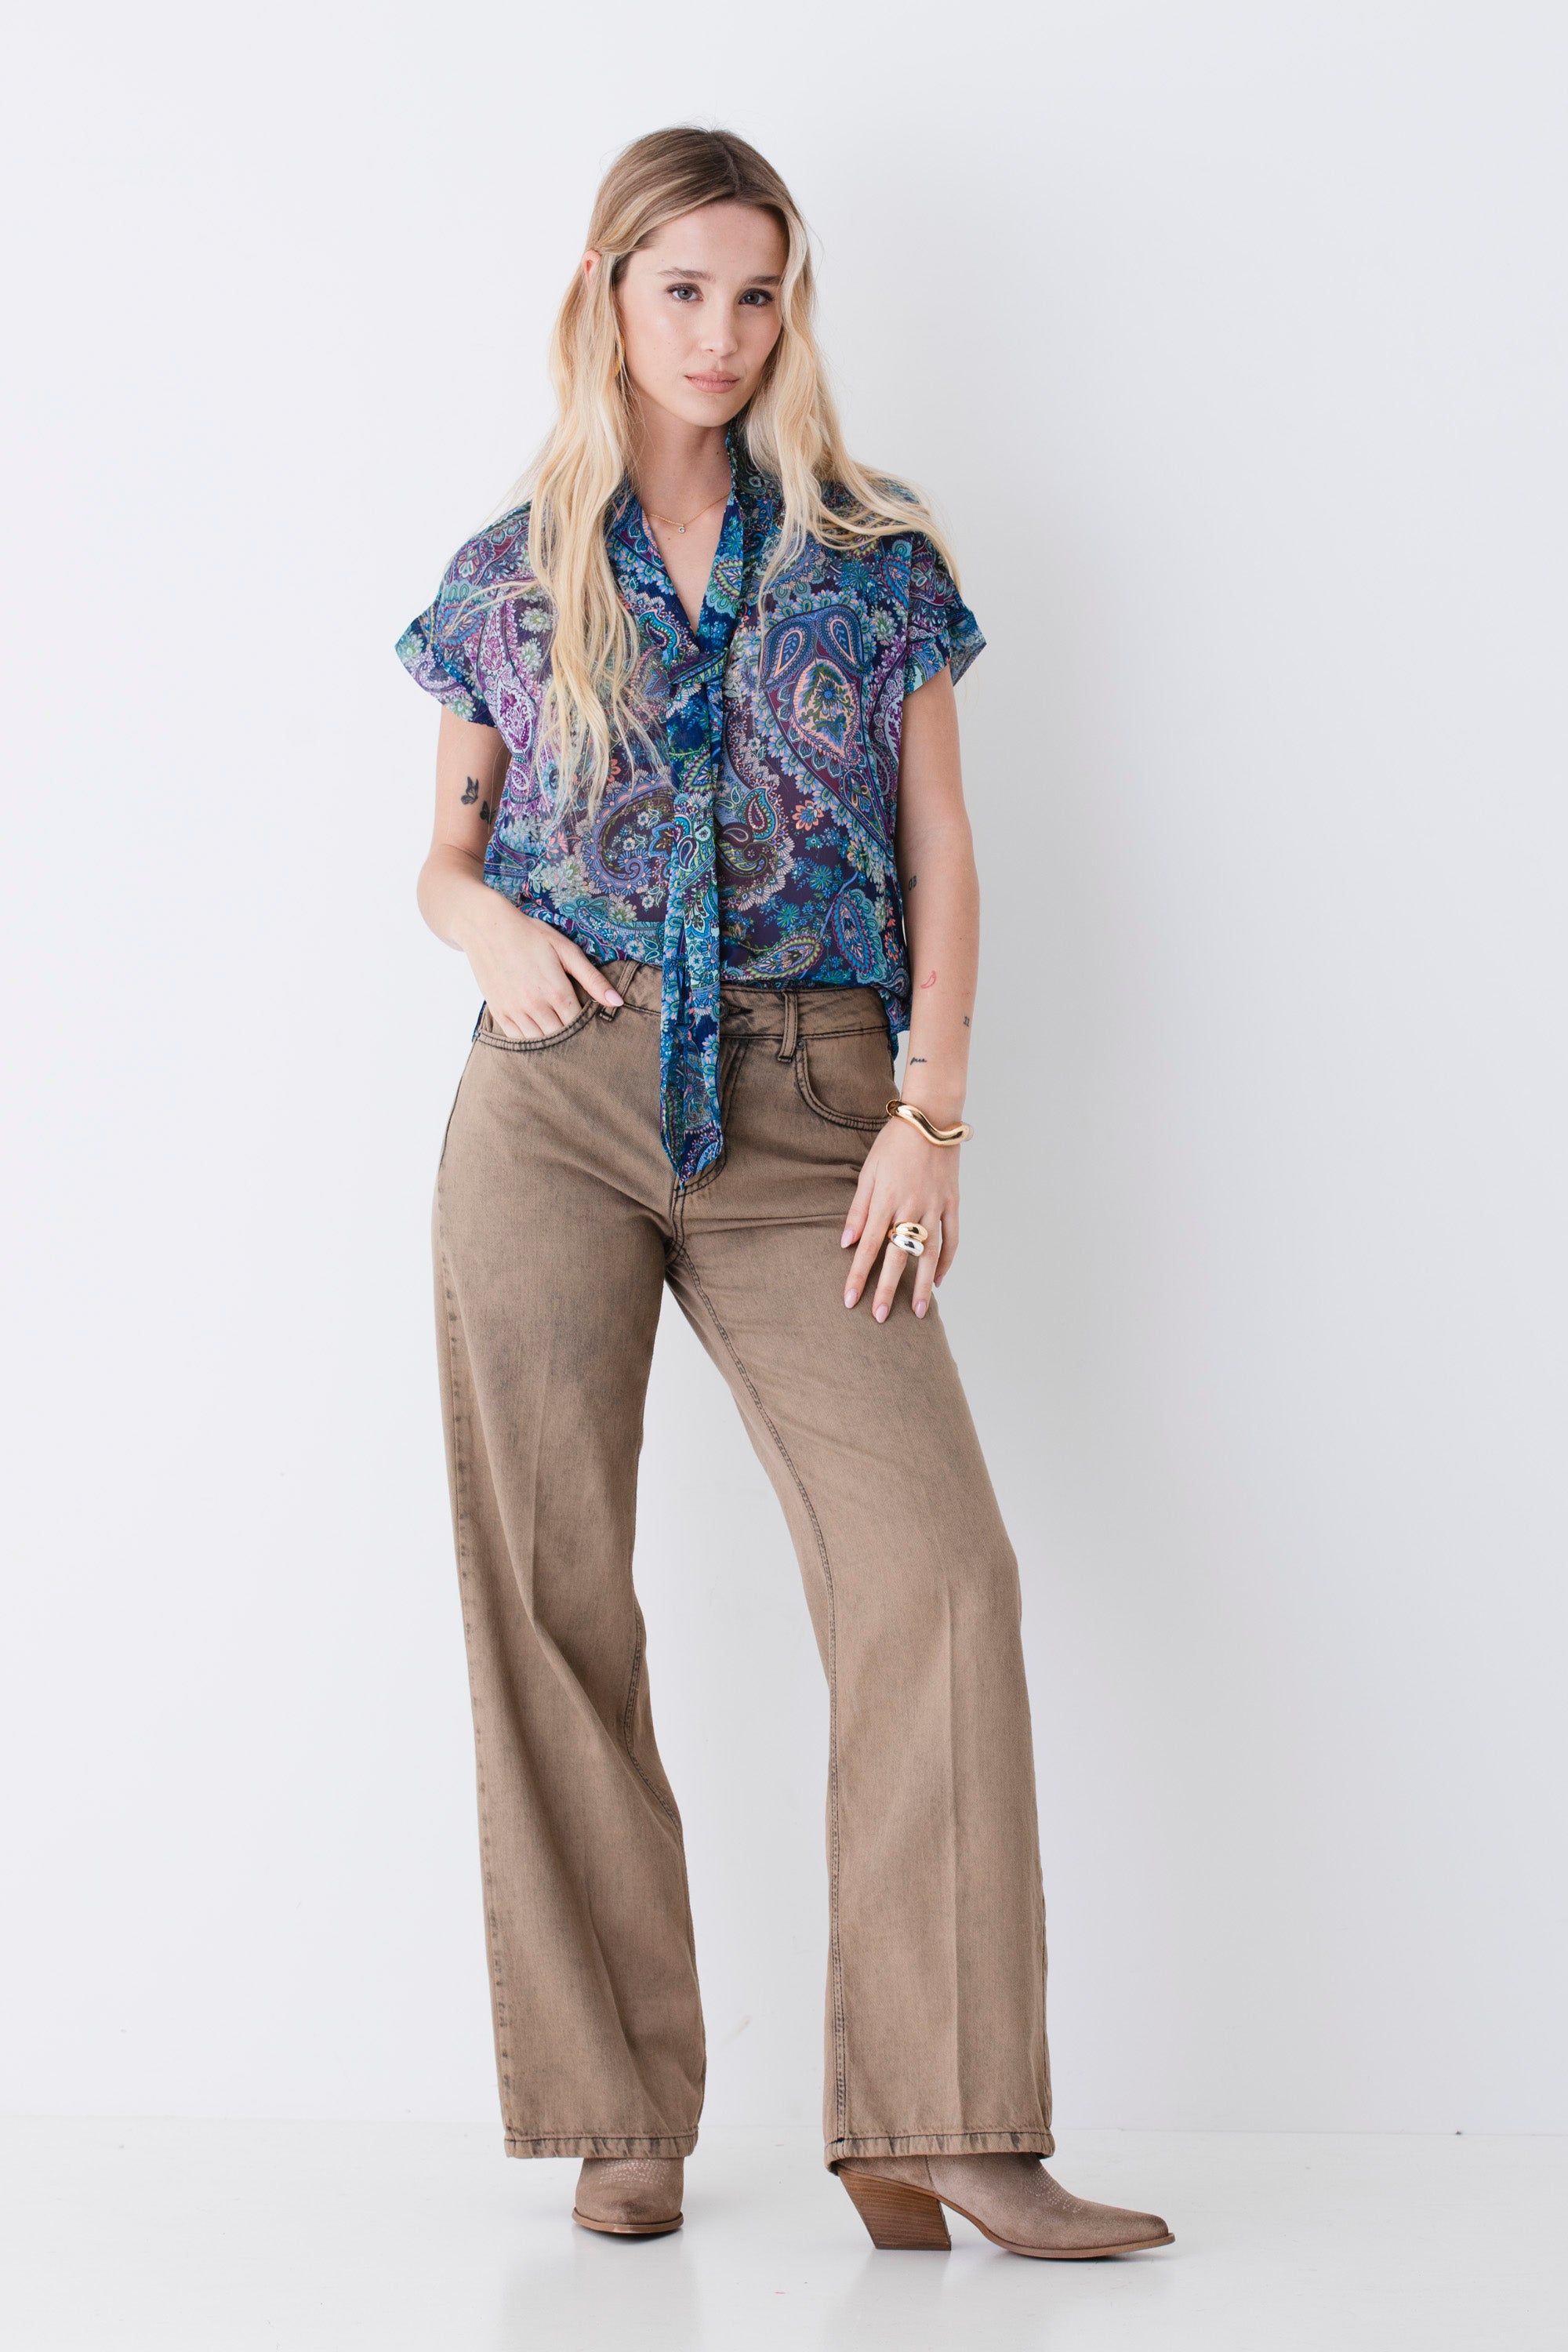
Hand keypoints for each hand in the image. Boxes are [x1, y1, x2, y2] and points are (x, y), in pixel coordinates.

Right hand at [458, 894, 623, 1037]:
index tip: (594, 1025)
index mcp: (556, 991)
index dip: (589, 1028)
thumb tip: (618, 1002)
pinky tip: (540, 1033)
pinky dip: (532, 1041)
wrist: (485, 926)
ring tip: (561, 1033)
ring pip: (540, 1043)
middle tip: (580, 1035)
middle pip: (561, 1038)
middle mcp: (535, 1006)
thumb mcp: (566, 950)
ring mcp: (515, 1011)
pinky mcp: (499, 1013)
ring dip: (552, 1042)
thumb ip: (592, 979)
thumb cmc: (530, 934)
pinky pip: (519, 1040)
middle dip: (573, 1038)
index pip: (580, 1025)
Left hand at [840, 1118, 959, 1321]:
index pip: (868, 1246)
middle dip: (888, 1289)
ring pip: (929, 1254)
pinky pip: (952, 1238)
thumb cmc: (893, 1145)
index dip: (858, 1275)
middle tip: (880, 1317)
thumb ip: (858, 1209)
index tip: (850, 1300)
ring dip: (924, 1285)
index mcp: (885, 1199)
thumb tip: (846, 1242)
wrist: (931, 1119)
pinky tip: (940, 1280)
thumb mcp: (868, 1172)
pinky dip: (947, 1261)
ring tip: (920, 1312)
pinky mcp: (952, 1203)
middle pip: (897, 1256)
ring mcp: (935, 1207)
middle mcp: (911, 1207)